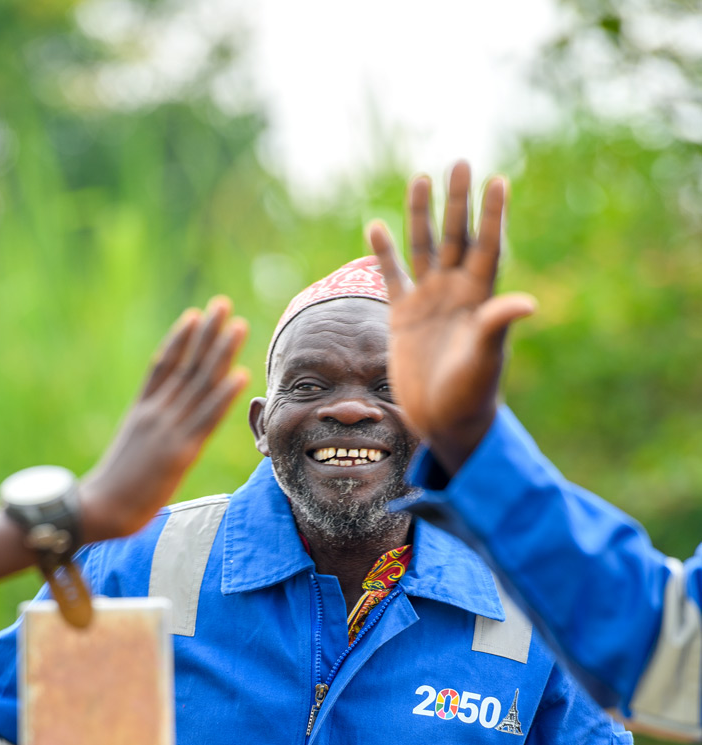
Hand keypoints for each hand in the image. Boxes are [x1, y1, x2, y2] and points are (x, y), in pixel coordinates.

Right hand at [77, 298, 248, 542]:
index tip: (195, 316)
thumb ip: (145, 441)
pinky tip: (240, 374)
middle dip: (205, 334)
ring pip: (199, 384)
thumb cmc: (108, 495)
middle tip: (222, 304)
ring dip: (221, 353)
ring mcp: (167, 431)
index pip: (162, 367)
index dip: (180, 340)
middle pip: (185, 366)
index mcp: (139, 413)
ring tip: (237, 325)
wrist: (96, 510)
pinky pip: (206, 419)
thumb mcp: (128, 457)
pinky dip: (224, 396)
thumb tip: (156, 442)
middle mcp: (154, 415)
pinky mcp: (179, 452)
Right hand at [367, 161, 535, 473]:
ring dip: (421, 215)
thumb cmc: (471, 393)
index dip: (493, 215)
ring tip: (420, 178)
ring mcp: (428, 301)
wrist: (442, 421)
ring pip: (424, 248)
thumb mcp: (485, 359)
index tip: (498, 180)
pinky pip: (392, 277)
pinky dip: (384, 254)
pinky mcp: (402, 317)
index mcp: (480, 298)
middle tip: (460, 162)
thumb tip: (529, 302)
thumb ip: (498, 325)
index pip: (488, 246)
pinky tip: (376, 225)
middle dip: (458, 201)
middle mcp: (455, 292)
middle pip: (457, 236)